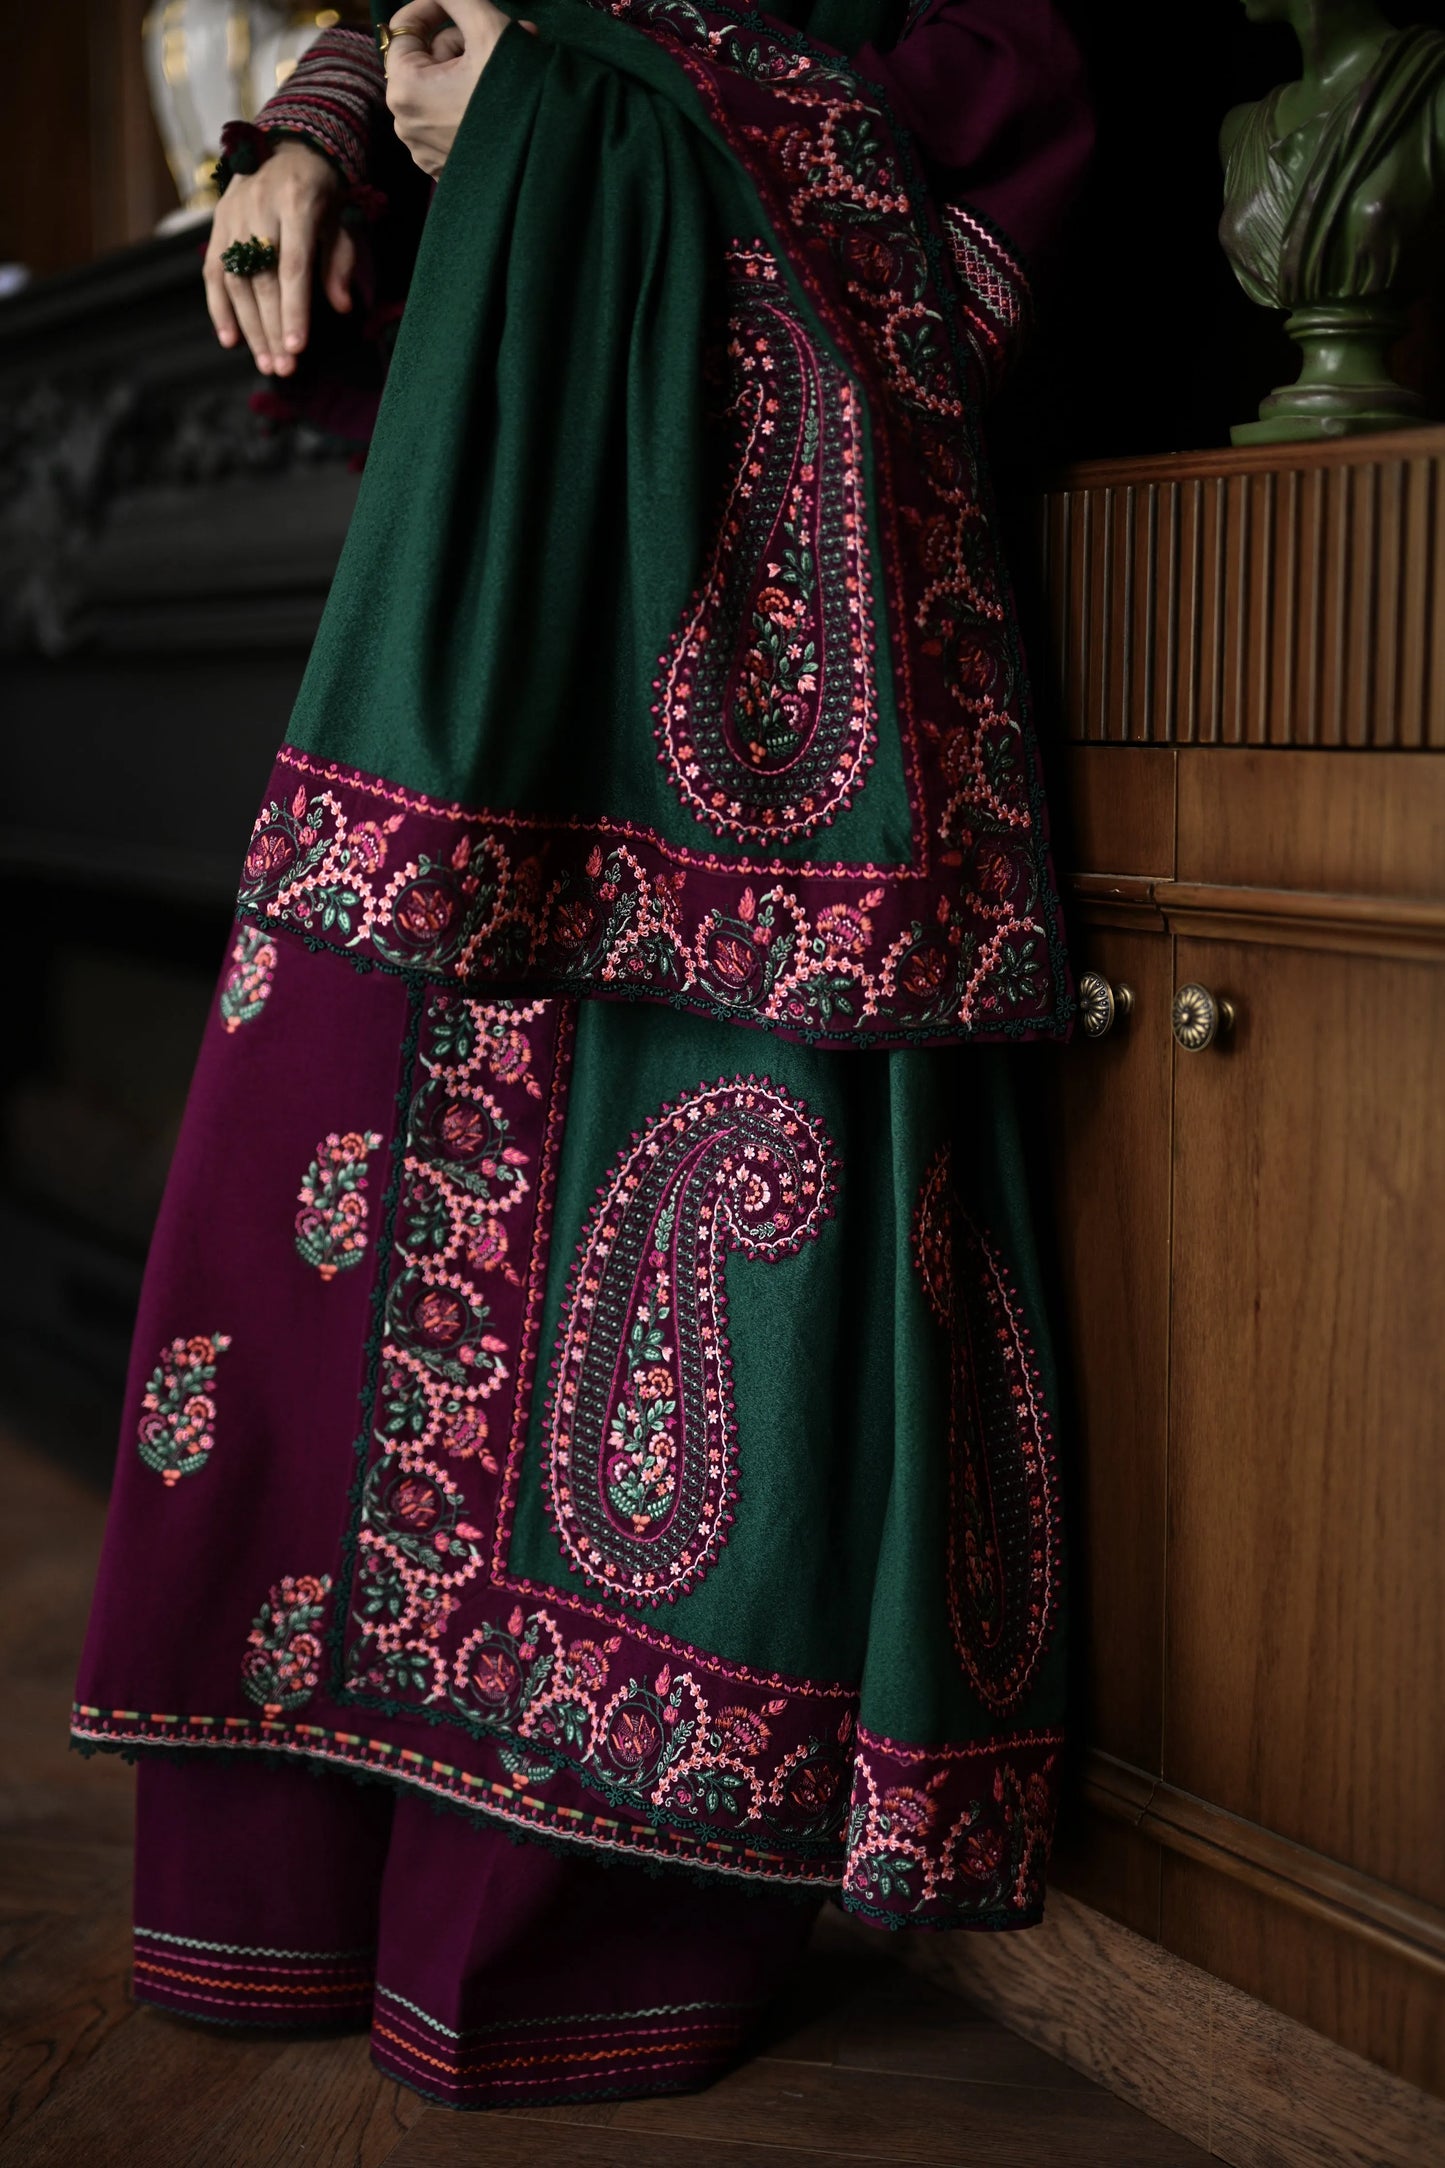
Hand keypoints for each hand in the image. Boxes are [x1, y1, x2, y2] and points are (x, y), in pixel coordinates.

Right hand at [204, 140, 356, 376]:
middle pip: (263, 280)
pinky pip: (214, 271)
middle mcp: (260, 209)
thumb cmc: (325, 189)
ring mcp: (234, 215)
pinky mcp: (219, 222)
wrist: (290, 143)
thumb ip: (341, 261)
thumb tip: (342, 307)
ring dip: (250, 327)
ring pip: (237, 281)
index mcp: (297, 204)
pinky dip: (219, 308)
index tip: (297, 347)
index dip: (294, 310)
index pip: (293, 266)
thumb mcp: (343, 218)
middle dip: (273, 328)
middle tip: (283, 368)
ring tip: (266, 363)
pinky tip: (230, 340)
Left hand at [384, 0, 533, 178]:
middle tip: (509, 32)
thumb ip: (458, 0)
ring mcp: (423, 148)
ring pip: (441, 88)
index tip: (461, 3)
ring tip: (514, 66)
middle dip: (466, 41)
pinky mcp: (442, 165)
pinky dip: (470, 101)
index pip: (404, 27)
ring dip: (474, 68)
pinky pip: (448, 119)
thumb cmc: (514, 99)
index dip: (433, 7)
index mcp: (404, 88)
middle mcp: (405, 122)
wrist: (542, 163)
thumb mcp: (488, 30)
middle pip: (428, 59)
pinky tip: (503, 96)